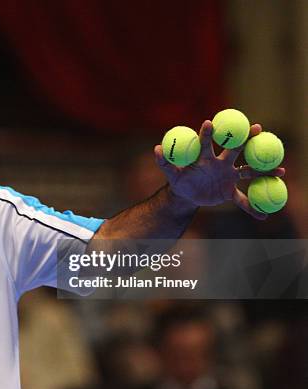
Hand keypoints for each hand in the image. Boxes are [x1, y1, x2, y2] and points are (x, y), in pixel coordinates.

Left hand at [154, 120, 284, 219]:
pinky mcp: (229, 192)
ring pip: (249, 171)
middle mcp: (221, 163)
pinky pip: (243, 200)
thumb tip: (156, 148)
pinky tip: (264, 215)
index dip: (210, 132)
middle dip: (247, 138)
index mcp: (206, 157)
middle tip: (258, 127)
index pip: (209, 141)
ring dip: (264, 171)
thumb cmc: (179, 180)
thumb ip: (164, 162)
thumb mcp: (170, 172)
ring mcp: (228, 176)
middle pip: (236, 149)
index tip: (210, 122)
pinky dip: (252, 208)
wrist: (186, 195)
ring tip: (282, 170)